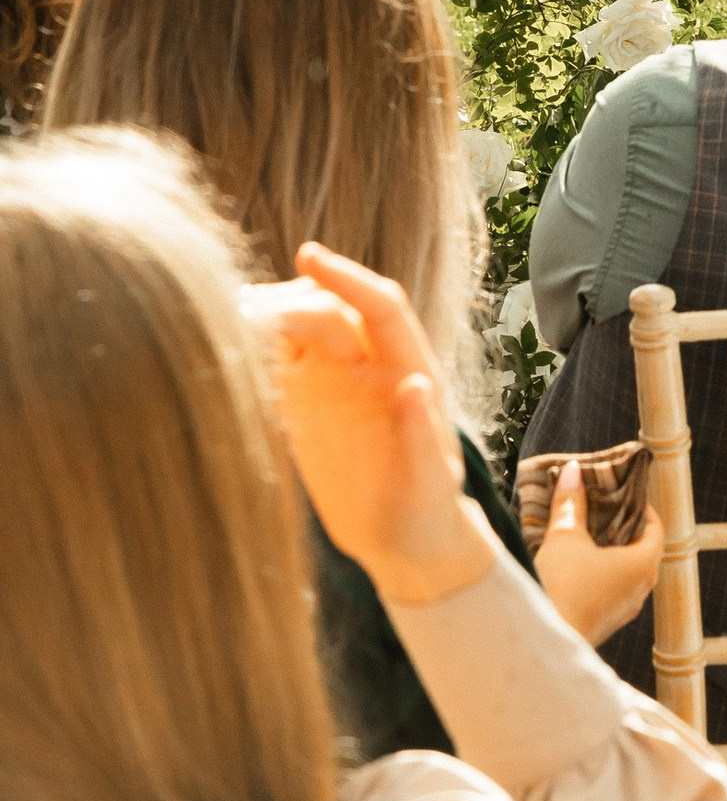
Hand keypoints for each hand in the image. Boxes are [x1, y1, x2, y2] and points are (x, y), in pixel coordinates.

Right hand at [242, 244, 493, 606]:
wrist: (404, 542)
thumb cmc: (427, 512)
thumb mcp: (430, 484)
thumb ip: (420, 435)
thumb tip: (414, 384)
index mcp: (409, 370)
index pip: (380, 307)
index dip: (346, 278)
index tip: (308, 258)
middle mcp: (372, 364)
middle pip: (331, 308)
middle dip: (293, 300)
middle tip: (246, 310)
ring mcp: (335, 380)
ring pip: (300, 326)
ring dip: (268, 316)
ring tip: (226, 318)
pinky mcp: (305, 403)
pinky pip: (279, 361)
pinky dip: (254, 348)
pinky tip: (223, 347)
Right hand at [534, 458, 665, 646]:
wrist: (541, 643)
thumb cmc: (562, 585)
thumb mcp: (565, 537)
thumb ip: (571, 503)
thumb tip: (573, 469)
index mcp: (643, 565)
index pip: (656, 528)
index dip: (640, 507)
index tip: (620, 493)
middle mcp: (641, 590)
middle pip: (641, 550)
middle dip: (622, 527)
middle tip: (601, 508)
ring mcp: (623, 611)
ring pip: (625, 573)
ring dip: (609, 552)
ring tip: (586, 532)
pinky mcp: (604, 624)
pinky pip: (610, 591)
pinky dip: (599, 574)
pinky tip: (575, 565)